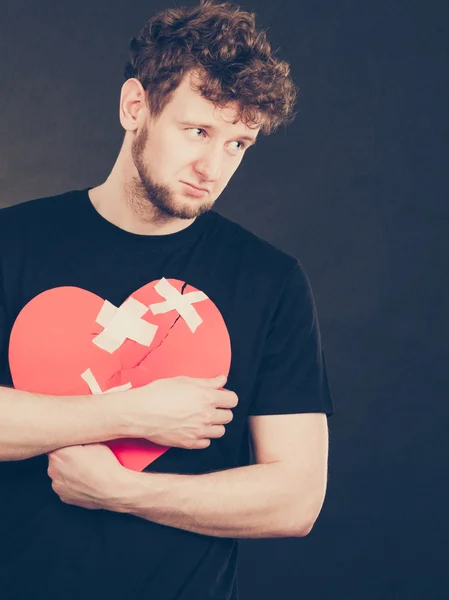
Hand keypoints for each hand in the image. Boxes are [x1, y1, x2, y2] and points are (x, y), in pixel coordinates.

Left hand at [47, 444, 129, 510]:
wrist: (115, 489)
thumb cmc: (106, 467)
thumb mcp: (95, 442)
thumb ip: (81, 438)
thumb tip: (78, 434)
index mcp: (59, 454)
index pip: (56, 443)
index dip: (67, 443)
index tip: (74, 444)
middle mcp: (54, 470)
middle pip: (57, 459)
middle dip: (67, 457)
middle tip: (83, 457)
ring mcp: (57, 486)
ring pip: (60, 473)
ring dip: (69, 471)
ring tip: (86, 470)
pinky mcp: (64, 498)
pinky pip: (66, 487)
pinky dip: (73, 484)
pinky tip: (85, 480)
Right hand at [122, 375, 237, 449]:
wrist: (140, 412)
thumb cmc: (159, 393)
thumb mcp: (183, 381)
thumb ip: (207, 382)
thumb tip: (222, 379)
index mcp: (206, 398)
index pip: (232, 400)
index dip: (227, 397)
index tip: (221, 397)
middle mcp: (206, 416)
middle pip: (228, 417)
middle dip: (222, 411)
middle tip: (210, 407)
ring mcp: (198, 431)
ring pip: (220, 431)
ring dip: (215, 425)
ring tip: (203, 419)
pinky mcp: (189, 443)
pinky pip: (206, 443)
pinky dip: (203, 437)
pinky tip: (194, 429)